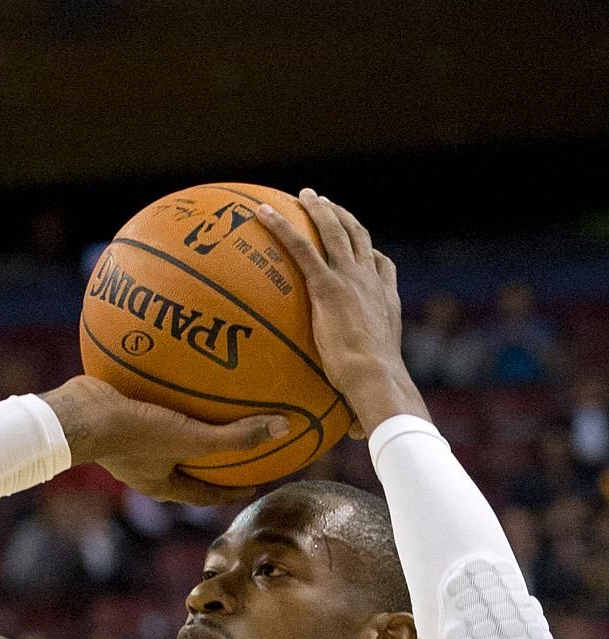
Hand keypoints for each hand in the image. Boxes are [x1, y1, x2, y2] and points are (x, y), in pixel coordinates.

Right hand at [41, 376, 289, 504]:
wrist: (76, 415)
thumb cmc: (133, 435)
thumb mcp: (191, 439)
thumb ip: (236, 438)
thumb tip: (285, 429)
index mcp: (162, 484)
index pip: (206, 495)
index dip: (232, 491)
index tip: (254, 483)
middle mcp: (146, 467)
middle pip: (188, 466)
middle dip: (212, 458)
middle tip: (239, 445)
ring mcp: (128, 441)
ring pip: (168, 433)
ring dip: (189, 423)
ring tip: (211, 404)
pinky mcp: (117, 414)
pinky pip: (150, 403)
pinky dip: (167, 391)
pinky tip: (180, 367)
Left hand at [256, 189, 428, 435]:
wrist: (376, 381)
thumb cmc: (377, 395)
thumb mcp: (369, 391)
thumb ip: (358, 403)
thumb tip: (354, 435)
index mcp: (385, 304)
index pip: (382, 268)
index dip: (372, 252)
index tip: (362, 242)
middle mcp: (372, 285)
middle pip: (360, 239)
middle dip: (343, 218)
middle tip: (324, 204)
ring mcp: (351, 281)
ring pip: (336, 232)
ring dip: (319, 210)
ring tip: (303, 196)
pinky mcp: (328, 286)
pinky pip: (301, 248)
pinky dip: (281, 227)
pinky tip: (260, 215)